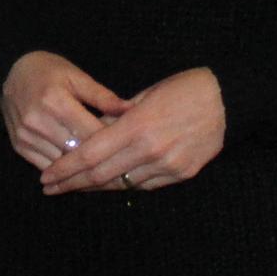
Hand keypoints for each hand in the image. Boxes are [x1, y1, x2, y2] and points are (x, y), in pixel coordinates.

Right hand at [0, 51, 128, 172]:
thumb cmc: (50, 71)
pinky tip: (77, 167)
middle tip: (118, 160)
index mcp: (56, 101)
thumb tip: (131, 110)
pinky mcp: (18, 146)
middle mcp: (38, 121)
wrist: (11, 72)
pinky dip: (63, 170)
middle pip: (77, 151)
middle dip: (99, 158)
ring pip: (62, 163)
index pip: (90, 133)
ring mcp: (26, 136)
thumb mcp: (77, 76)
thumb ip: (103, 96)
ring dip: (81, 167)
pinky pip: (46, 166)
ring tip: (101, 165)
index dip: (112, 142)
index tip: (128, 147)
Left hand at [40, 68, 224, 194]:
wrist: (230, 101)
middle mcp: (151, 151)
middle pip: (102, 176)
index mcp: (138, 126)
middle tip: (50, 188)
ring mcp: (168, 166)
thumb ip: (118, 114)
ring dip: (96, 187)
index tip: (47, 176)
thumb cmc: (186, 88)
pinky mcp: (182, 175)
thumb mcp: (147, 93)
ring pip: (123, 185)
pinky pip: (145, 186)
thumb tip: (93, 127)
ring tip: (74, 186)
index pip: (91, 154)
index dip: (66, 169)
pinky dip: (124, 185)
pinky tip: (109, 183)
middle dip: (72, 184)